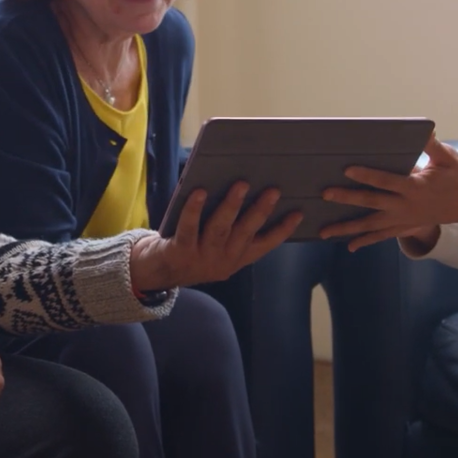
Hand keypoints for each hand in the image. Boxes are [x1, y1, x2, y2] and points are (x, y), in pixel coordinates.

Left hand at [130, 182, 302, 291]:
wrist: (159, 272)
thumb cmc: (193, 249)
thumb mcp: (219, 248)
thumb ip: (234, 230)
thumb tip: (248, 191)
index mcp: (237, 258)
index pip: (265, 244)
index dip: (283, 230)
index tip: (298, 212)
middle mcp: (223, 260)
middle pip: (245, 232)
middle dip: (260, 211)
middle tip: (273, 190)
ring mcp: (202, 257)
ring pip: (220, 229)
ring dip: (232, 206)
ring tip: (241, 184)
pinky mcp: (180, 251)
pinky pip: (188, 227)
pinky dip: (194, 209)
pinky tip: (199, 191)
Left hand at [318, 136, 457, 251]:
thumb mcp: (448, 158)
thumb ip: (432, 145)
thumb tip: (425, 129)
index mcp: (415, 187)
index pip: (386, 181)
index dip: (367, 175)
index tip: (347, 170)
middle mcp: (406, 206)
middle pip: (372, 203)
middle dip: (347, 199)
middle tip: (325, 194)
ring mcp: (405, 219)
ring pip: (371, 225)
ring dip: (348, 228)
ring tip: (324, 231)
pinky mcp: (406, 226)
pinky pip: (382, 236)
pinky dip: (365, 241)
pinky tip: (349, 246)